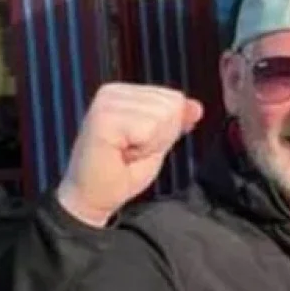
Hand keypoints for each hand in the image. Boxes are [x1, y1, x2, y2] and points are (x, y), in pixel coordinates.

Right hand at [57, 83, 202, 226]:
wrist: (93, 199)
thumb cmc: (121, 173)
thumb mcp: (158, 143)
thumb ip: (176, 122)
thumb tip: (197, 106)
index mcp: (125, 92)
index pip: (174, 98)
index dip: (166, 130)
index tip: (138, 144)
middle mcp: (112, 91)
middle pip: (171, 106)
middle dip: (160, 137)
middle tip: (131, 151)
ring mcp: (106, 103)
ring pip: (162, 116)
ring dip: (150, 144)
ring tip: (125, 153)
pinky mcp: (103, 118)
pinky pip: (148, 128)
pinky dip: (142, 149)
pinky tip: (120, 154)